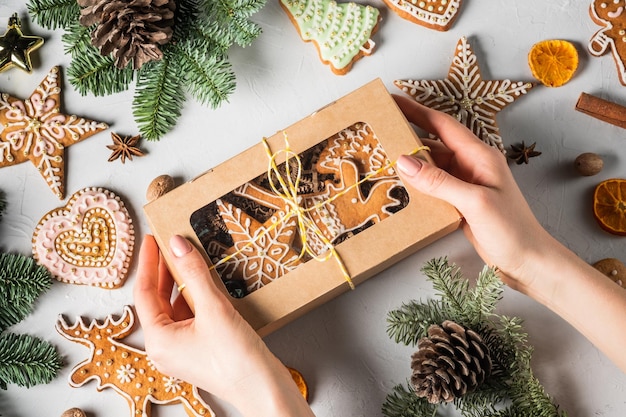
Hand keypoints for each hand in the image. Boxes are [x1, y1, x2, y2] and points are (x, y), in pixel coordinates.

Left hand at [134, 235, 313, 416]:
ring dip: (183, 284)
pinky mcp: (200, 350)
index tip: (153, 239)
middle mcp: (165, 347)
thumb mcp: (213, 309)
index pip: (144, 293)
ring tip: (192, 259)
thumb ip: (194, 273)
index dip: (148, 263)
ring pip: (176, 308)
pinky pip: (191, 318)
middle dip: (166, 272)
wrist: (263, 389)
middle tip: (172, 244)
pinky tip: (208, 284)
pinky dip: (196, 298)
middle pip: (158, 301)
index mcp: (159, 340)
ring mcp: (183, 350)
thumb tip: (178, 244)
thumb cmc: (235, 358)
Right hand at [393, 94, 548, 290]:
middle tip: (380, 128)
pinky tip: (400, 185)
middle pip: (434, 143)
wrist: (529, 262)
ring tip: (382, 156)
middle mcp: (471, 165)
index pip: (442, 125)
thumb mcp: (474, 202)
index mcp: (479, 156)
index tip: (392, 101)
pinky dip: (417, 183)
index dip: (417, 111)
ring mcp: (466, 184)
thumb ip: (439, 181)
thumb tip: (403, 161)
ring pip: (432, 165)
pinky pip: (434, 185)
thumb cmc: (511, 230)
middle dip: (408, 133)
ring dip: (410, 161)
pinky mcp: (460, 202)